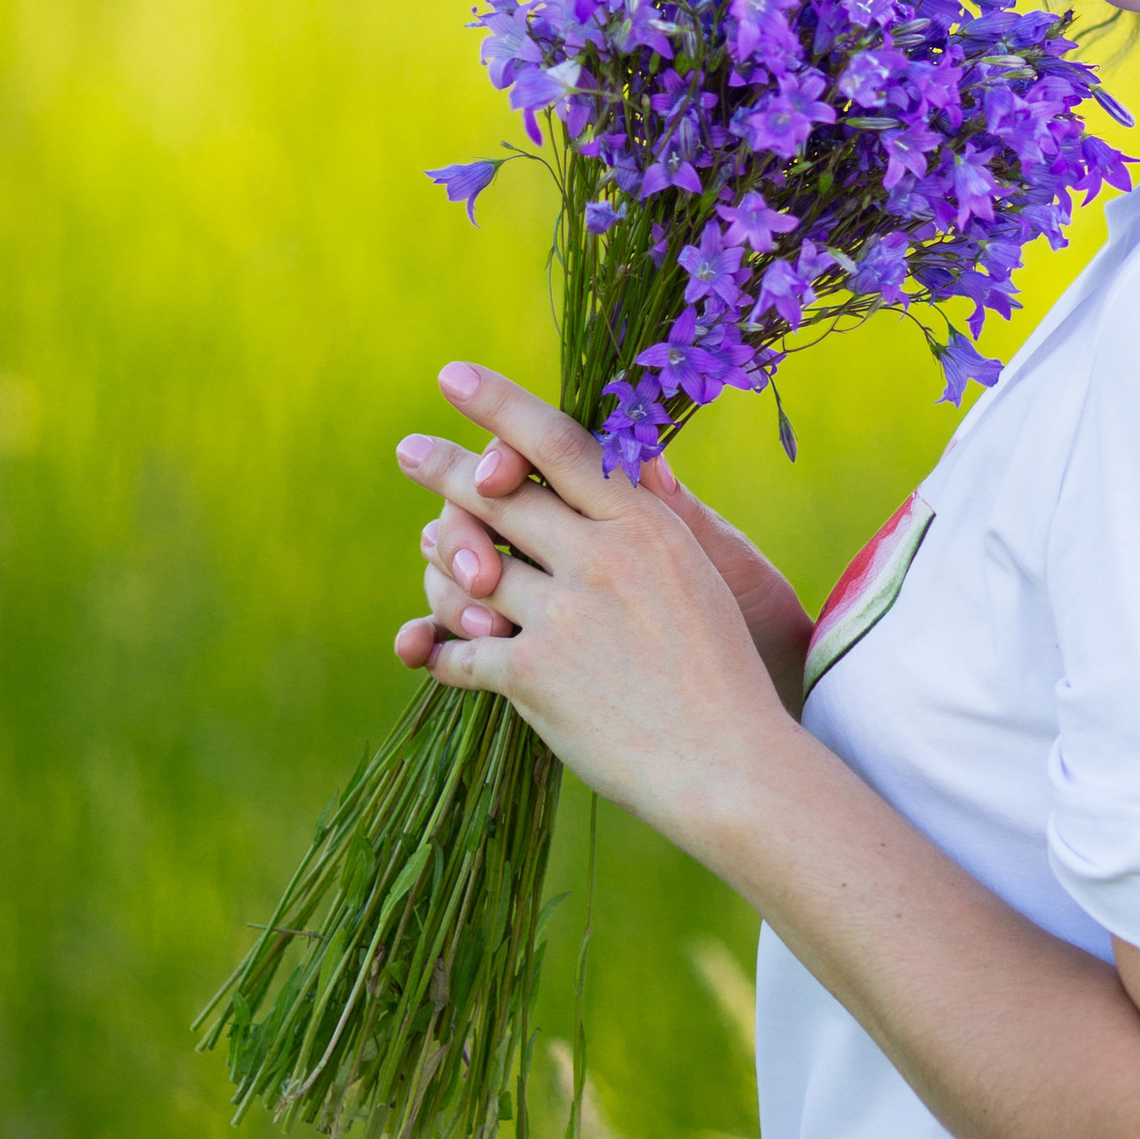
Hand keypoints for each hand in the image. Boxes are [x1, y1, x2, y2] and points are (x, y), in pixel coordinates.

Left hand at [397, 404, 813, 714]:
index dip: (500, 405)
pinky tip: (426, 647)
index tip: (453, 376)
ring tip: (432, 558)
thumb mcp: (703, 573)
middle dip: (442, 469)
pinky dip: (439, 648)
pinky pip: (457, 649)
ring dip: (441, 566)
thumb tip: (634, 452)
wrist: (731, 762)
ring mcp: (563, 619)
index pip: (559, 444)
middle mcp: (599, 560)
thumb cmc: (724, 667)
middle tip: (408, 449)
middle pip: (498, 497)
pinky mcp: (534, 678)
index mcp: (644, 526)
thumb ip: (656, 515)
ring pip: (464, 571)